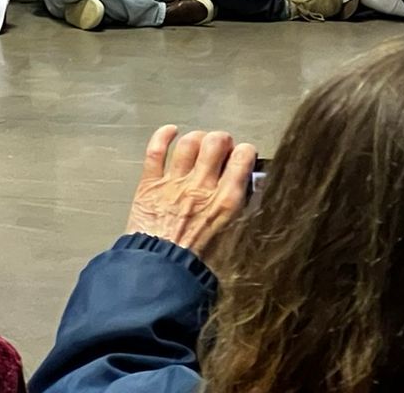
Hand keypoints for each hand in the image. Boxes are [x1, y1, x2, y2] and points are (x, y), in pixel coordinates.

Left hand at [124, 124, 256, 259]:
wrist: (160, 273)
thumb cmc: (200, 267)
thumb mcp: (236, 246)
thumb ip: (244, 221)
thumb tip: (253, 203)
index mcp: (226, 202)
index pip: (243, 159)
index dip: (245, 152)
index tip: (244, 154)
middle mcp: (202, 186)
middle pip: (215, 143)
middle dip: (221, 140)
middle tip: (222, 148)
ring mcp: (174, 182)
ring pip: (188, 143)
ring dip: (197, 138)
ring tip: (200, 143)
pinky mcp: (150, 183)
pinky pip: (156, 150)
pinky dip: (163, 135)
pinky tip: (170, 131)